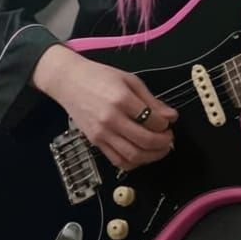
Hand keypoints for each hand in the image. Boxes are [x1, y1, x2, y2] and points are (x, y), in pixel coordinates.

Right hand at [32, 44, 178, 170]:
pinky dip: (134, 162)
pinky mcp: (95, 142)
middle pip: (144, 141)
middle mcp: (111, 119)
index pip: (152, 120)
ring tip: (160, 148)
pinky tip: (142, 155)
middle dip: (163, 142)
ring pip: (132, 156)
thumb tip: (171, 116)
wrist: (69, 82)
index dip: (165, 124)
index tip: (169, 121)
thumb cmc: (100, 76)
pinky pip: (117, 160)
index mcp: (121, 99)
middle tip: (169, 137)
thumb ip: (151, 100)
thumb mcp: (129, 80)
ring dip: (152, 156)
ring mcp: (101, 133)